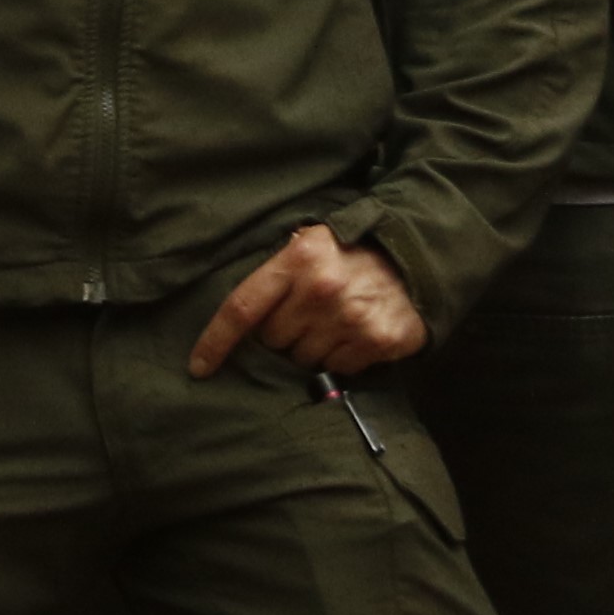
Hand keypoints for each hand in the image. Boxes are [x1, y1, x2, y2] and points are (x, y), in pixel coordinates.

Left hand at [187, 224, 429, 378]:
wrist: (414, 254)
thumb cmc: (349, 252)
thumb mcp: (309, 245)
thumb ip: (276, 277)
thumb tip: (238, 328)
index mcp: (299, 259)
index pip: (242, 308)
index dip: (215, 341)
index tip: (199, 368)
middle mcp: (323, 288)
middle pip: (273, 340)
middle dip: (282, 333)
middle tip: (305, 314)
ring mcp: (353, 317)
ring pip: (304, 360)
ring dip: (311, 348)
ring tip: (332, 321)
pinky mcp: (379, 340)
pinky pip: (339, 369)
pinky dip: (341, 358)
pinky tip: (354, 333)